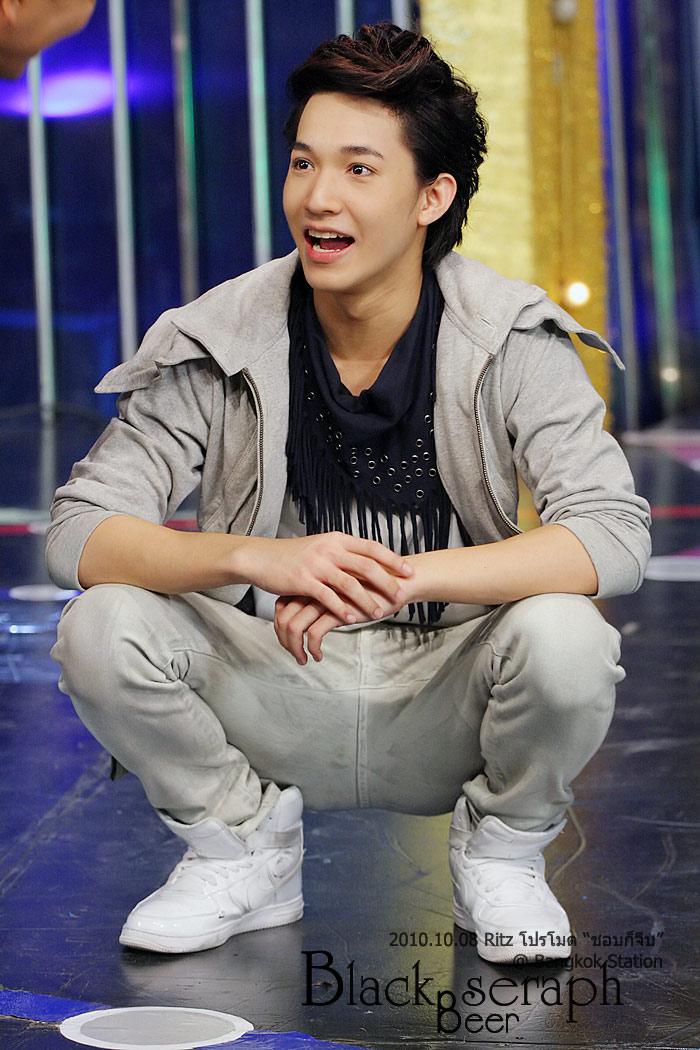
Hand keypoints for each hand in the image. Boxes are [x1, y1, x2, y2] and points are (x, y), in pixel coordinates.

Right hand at [237, 532, 413, 625]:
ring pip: (349, 584)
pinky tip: (351, 620)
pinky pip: (327, 597)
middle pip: (366, 566)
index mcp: (337, 539)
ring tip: (380, 614)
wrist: (262, 557)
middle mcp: (329, 549)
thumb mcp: (321, 546)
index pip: (371, 547)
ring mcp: (316, 564)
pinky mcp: (303, 580)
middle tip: (401, 595)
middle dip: (387, 582)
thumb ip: (342, 551)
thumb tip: (366, 558)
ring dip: (367, 600)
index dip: (392, 559)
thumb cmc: (293, 555)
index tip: (408, 570)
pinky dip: (341, 609)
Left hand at [274, 576, 411, 664]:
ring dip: (294, 647)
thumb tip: (308, 613)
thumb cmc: (372, 587)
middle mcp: (314, 588)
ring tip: (302, 658)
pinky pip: (313, 634)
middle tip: (293, 652)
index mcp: (313, 580)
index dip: (280, 622)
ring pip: (293, 626)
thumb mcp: (342, 589)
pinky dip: (312, 648)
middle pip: (282, 615)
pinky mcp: (336, 612)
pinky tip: (319, 655)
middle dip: (283, 638)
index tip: (288, 637)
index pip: (281, 602)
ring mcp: (324, 599)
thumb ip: (325, 596)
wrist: (397, 583)